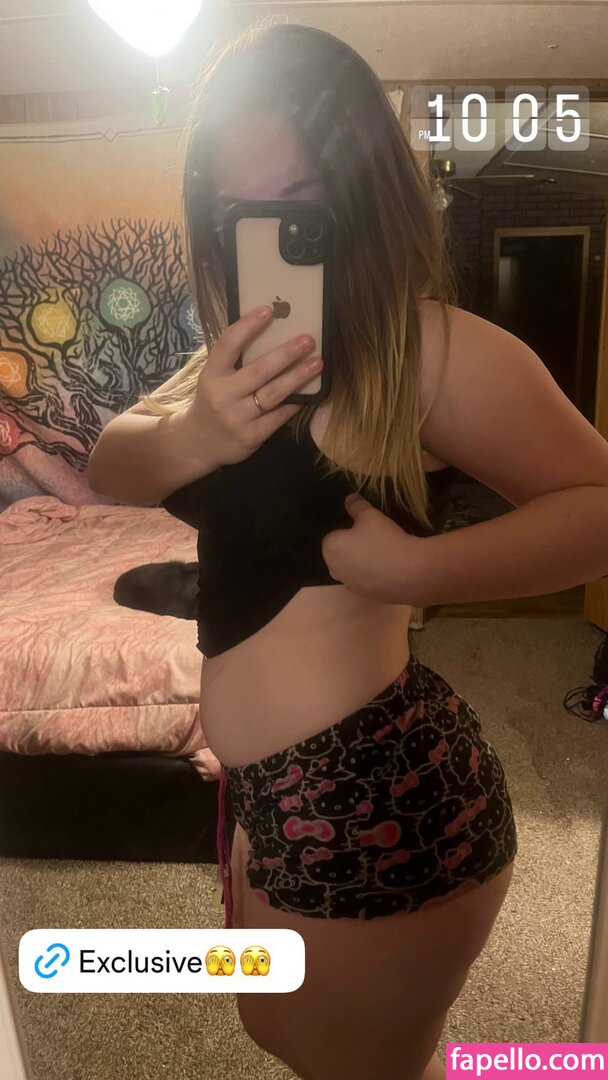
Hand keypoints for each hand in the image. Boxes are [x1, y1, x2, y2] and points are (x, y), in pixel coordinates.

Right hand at [186, 305, 322, 467]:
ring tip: (317, 363)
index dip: (247, 326)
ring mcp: (237, 418)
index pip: (228, 345)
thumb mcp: (214, 379)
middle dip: (286, 354)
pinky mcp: (251, 437)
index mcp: (211, 375)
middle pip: (259, 370)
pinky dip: (295, 402)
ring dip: (297, 377)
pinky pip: (278, 416)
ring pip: (273, 394)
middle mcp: (223, 396)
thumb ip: (234, 361)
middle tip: (308, 340)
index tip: (268, 311)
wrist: (198, 443)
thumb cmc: (212, 402)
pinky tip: (309, 392)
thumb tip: (271, 333)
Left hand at [321, 492, 424, 604]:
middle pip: (341, 553)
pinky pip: (367, 580)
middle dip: (353, 547)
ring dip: (364, 562)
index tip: (365, 528)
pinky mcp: (366, 596)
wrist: (410, 573)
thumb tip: (349, 498)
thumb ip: (357, 506)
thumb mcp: (371, 516)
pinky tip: (391, 568)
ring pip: (353, 568)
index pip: (333, 535)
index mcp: (330, 549)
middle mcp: (334, 570)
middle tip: (375, 539)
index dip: (349, 530)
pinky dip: (375, 574)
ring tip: (385, 553)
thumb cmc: (384, 540)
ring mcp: (350, 585)